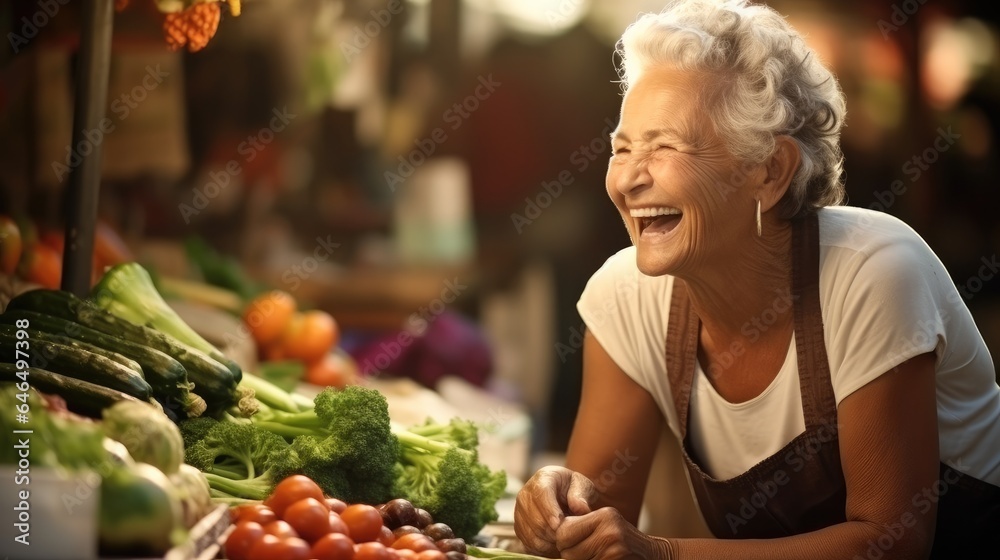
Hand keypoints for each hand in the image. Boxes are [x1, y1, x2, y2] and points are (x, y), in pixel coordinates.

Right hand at [514, 466, 597, 556]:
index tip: (559, 525)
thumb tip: (579, 508)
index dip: (549, 510)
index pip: (541, 493)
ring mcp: (519, 510)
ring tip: (563, 543)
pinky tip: (555, 547)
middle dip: (550, 530)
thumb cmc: (576, 490)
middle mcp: (526, 493)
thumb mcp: (583, 487)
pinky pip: (527, 541)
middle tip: (566, 539)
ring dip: (547, 541)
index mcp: (543, 478)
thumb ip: (581, 495)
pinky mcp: (519, 526)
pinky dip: (541, 548)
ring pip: (529, 531)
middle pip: (533, 516)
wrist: (566, 497)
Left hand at [556, 508, 672, 559]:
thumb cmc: (623, 541)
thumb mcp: (606, 526)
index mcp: (605, 516)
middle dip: (569, 555)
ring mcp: (614, 550)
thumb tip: (553, 534)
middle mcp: (610, 531)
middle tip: (584, 553)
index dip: (563, 541)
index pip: (564, 530)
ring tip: (595, 556)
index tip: (570, 544)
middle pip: (567, 550)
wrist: (652, 555)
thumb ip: (582, 527)